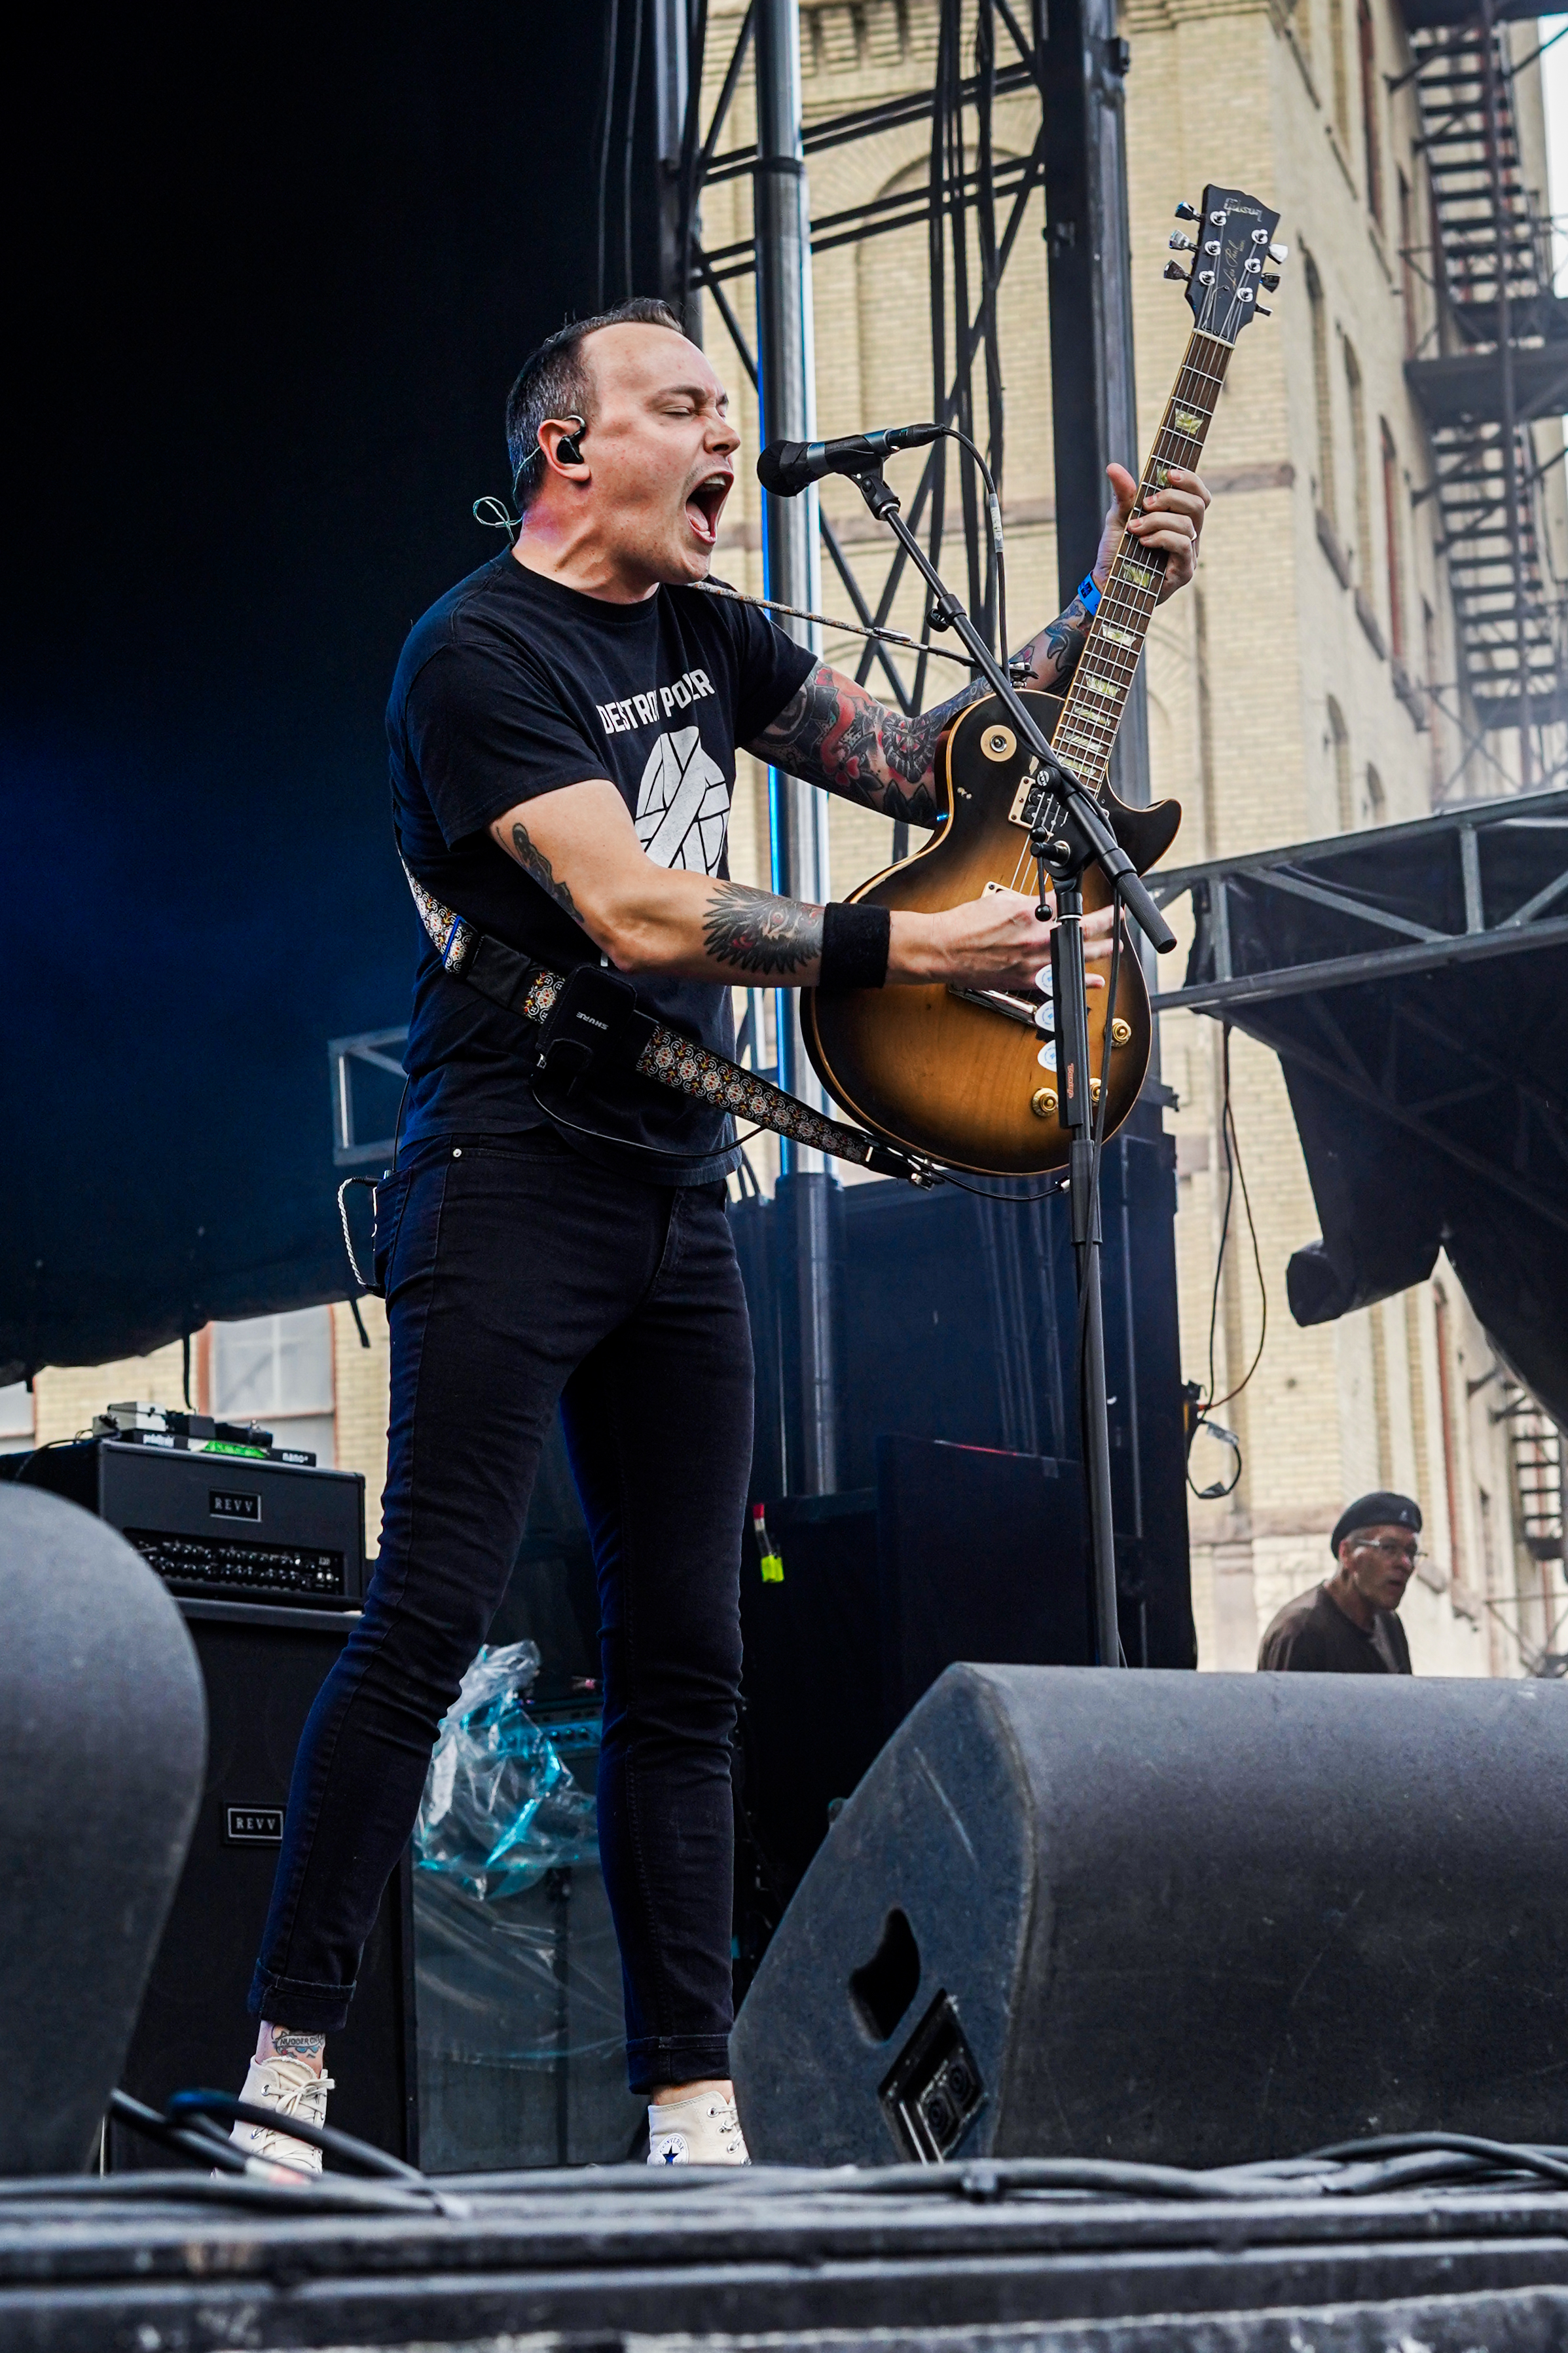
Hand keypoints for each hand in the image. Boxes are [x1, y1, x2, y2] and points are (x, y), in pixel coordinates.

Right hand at [916, 887, 1115, 992]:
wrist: (944, 950)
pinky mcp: (1027, 981)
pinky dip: (1082, 980)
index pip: (1068, 903)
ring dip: (1102, 951)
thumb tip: (1041, 904)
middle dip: (1106, 924)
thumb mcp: (998, 899)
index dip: (1082, 899)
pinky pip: (1062, 980)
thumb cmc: (964, 925)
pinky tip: (1096, 980)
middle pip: (1085, 930)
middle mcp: (1037, 939)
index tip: (1091, 898)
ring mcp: (1035, 963)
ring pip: (1080, 957)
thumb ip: (1026, 902)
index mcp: (1030, 913)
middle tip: (1117, 920)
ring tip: (1117, 946)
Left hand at [1094, 463, 1208, 600]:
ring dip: (1158, 521)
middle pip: (1198, 504)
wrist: (1106, 583)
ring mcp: (1189, 554)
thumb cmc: (1117, 552)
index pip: (1199, 494)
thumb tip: (1114, 467)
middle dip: (1171, 497)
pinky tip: (1143, 541)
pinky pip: (1182, 545)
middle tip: (1145, 504)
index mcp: (1180, 519)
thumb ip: (1124, 494)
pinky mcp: (1184, 572)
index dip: (1190, 480)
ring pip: (1188, 524)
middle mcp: (1189, 535)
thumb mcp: (1119, 518)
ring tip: (1135, 528)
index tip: (1169, 473)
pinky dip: (1162, 537)